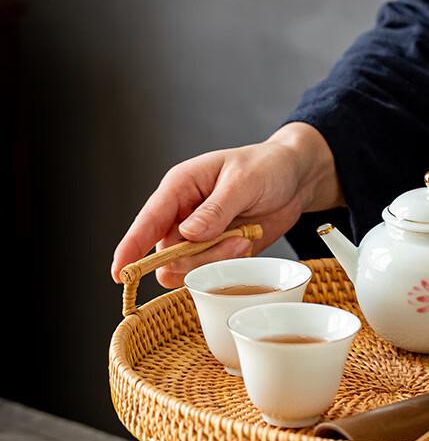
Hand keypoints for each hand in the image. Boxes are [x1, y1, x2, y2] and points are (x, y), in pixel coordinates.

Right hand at [110, 122, 343, 287]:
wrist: (297, 178)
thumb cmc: (268, 166)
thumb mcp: (244, 181)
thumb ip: (216, 209)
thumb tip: (186, 234)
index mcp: (180, 188)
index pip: (147, 221)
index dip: (131, 248)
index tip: (120, 273)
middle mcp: (184, 214)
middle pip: (167, 254)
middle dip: (196, 257)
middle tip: (234, 239)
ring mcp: (201, 235)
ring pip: (188, 267)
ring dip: (216, 261)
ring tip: (245, 236)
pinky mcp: (220, 249)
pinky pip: (212, 271)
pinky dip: (229, 265)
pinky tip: (247, 243)